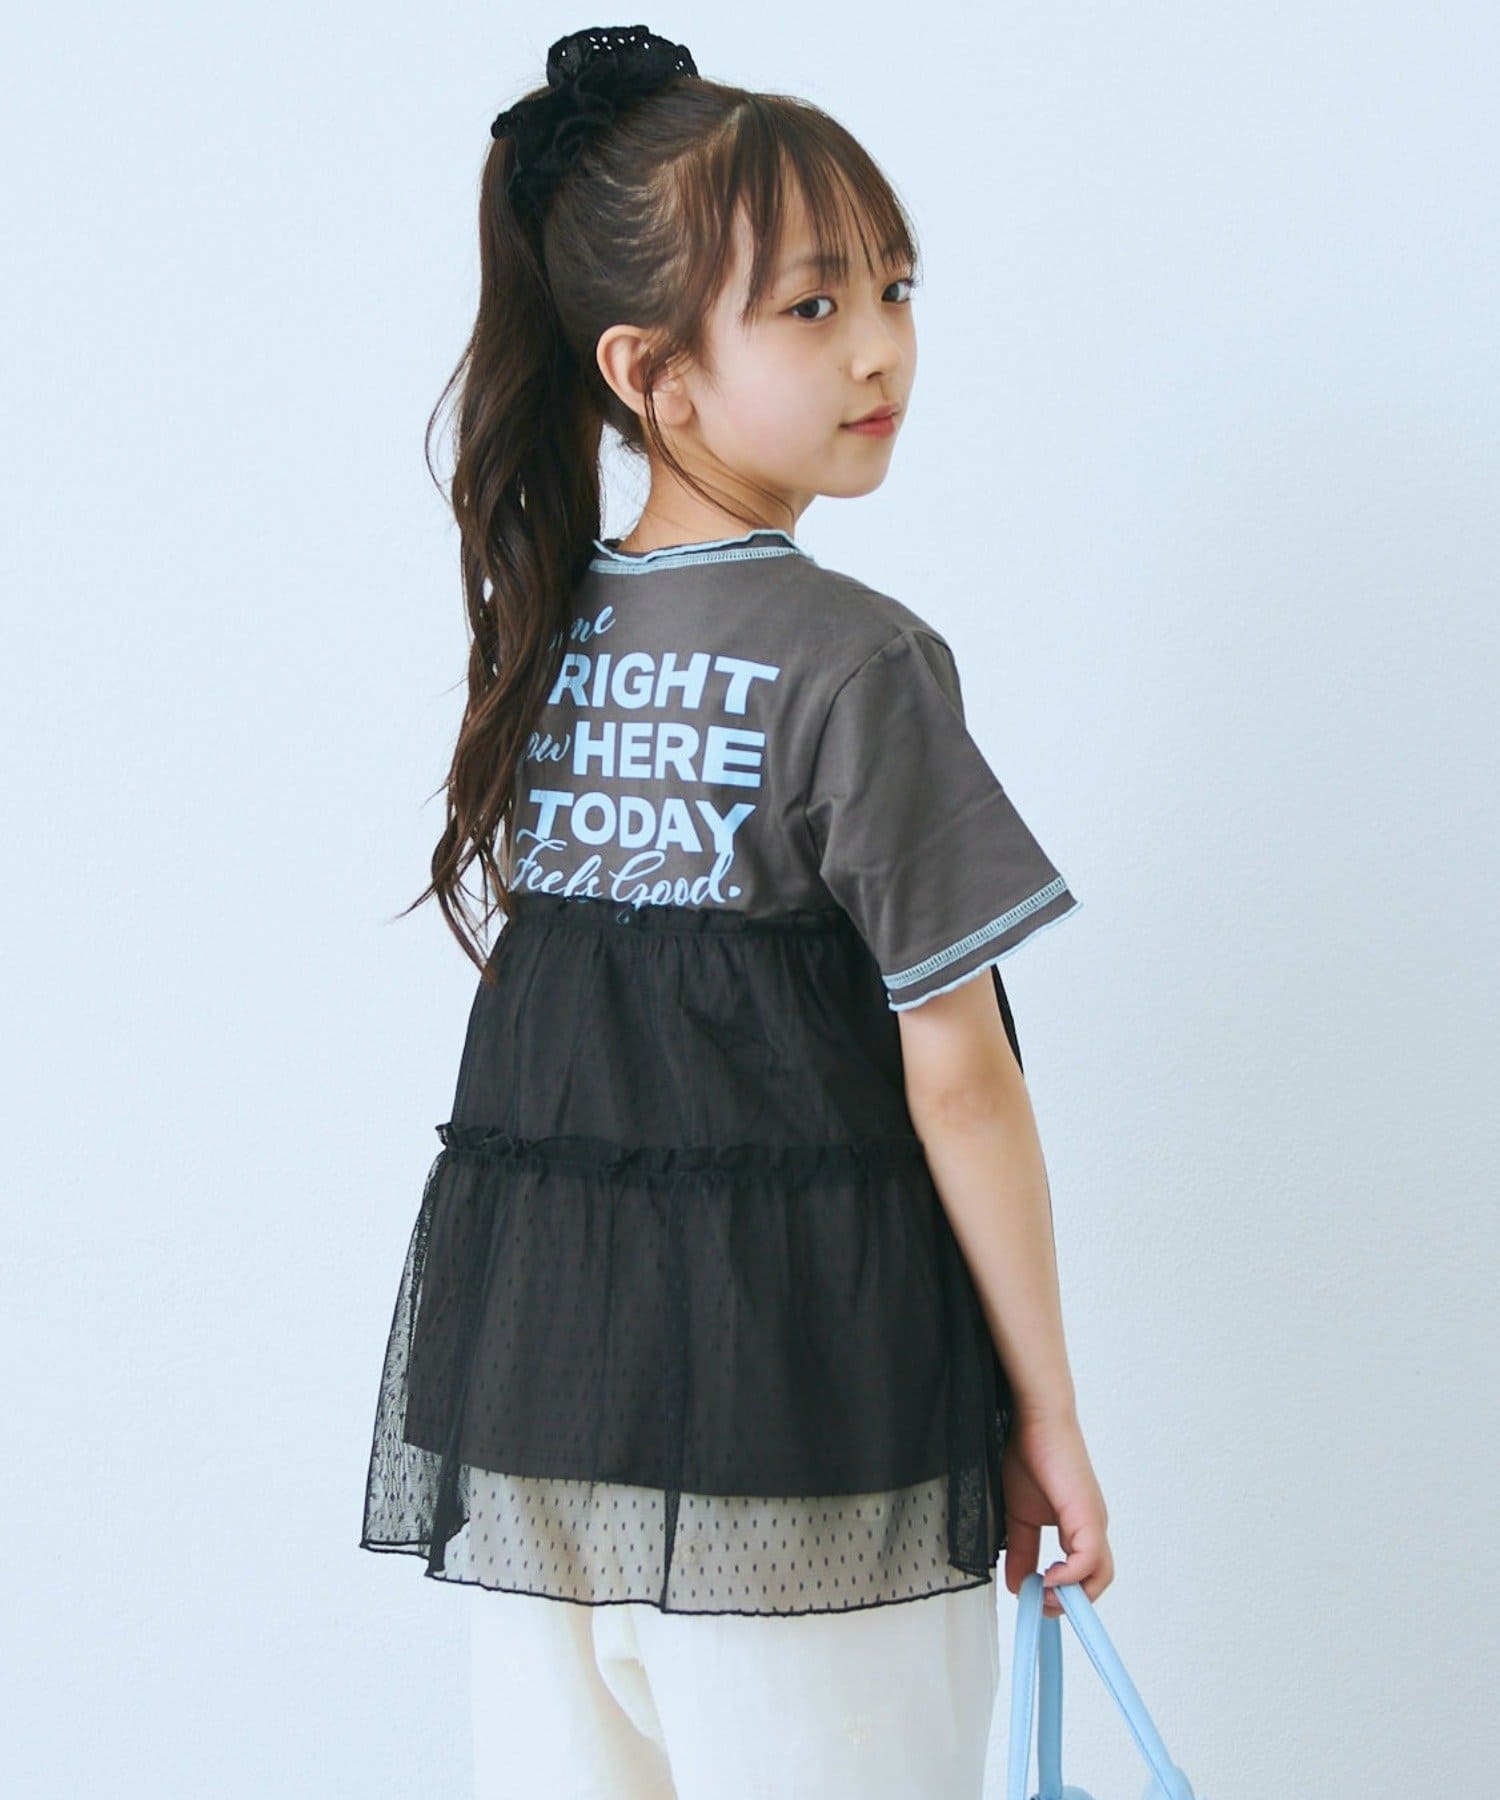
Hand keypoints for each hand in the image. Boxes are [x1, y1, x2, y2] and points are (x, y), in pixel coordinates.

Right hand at [1000, 1407, 1113, 1616]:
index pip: (1082, 1576)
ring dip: (1069, 1595)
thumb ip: (1021, 1551)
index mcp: (1078, 1529)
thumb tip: (1017, 1584)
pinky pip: (1088, 1561)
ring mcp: (1093, 1523)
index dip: (1061, 1595)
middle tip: (1036, 1603)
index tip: (1033, 1601)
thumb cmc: (1028, 1456)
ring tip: (1040, 1593)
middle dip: (1066, 1603)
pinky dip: (1068, 1578)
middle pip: (1096, 1582)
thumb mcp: (1019, 1516)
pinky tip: (1045, 1577)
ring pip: (1098, 1576)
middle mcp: (1092, 1529)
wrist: (1034, 1421)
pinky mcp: (1087, 1516)